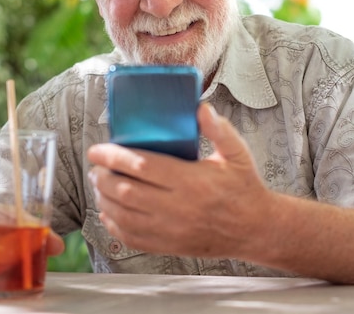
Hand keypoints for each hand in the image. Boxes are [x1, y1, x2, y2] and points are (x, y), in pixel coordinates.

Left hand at [87, 102, 269, 257]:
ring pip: (124, 215)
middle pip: (126, 191)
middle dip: (103, 177)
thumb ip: (219, 130)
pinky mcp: (169, 246)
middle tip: (96, 167)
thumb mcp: (237, 153)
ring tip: (99, 185)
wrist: (256, 229)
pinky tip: (108, 212)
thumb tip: (200, 108)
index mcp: (191, 181)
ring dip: (104, 199)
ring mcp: (171, 230)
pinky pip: (132, 238)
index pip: (142, 166)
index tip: (97, 150)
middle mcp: (178, 207)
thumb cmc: (244, 188)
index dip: (114, 157)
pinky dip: (113, 225)